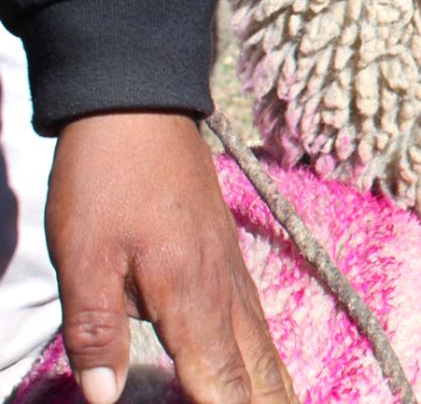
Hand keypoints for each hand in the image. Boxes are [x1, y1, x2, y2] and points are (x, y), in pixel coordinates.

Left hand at [45, 112, 294, 403]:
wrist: (139, 108)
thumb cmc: (107, 180)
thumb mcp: (82, 258)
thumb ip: (96, 331)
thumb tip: (103, 397)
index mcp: (189, 296)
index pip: (221, 380)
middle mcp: (222, 289)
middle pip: (256, 368)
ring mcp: (230, 269)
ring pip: (263, 343)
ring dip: (276, 386)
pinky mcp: (225, 254)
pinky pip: (256, 318)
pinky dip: (267, 353)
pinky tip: (264, 361)